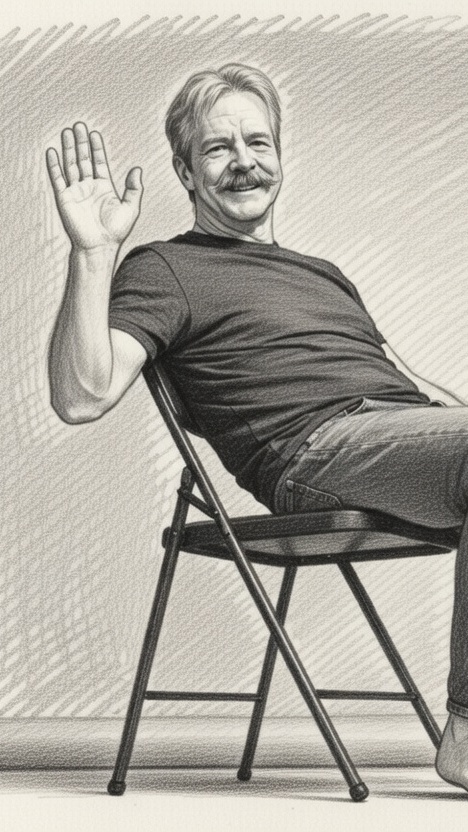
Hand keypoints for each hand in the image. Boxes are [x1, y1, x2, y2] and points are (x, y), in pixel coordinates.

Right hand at [46, 122, 142, 250]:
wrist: (99, 246)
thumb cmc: (115, 231)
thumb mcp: (130, 208)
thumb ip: (134, 189)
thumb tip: (137, 169)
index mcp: (104, 187)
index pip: (99, 162)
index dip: (97, 148)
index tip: (95, 134)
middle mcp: (89, 187)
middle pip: (84, 159)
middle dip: (81, 143)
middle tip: (80, 125)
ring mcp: (76, 192)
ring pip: (71, 165)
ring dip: (68, 149)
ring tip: (67, 132)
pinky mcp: (65, 198)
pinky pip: (58, 179)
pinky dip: (54, 166)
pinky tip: (52, 152)